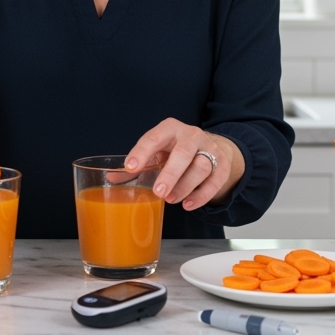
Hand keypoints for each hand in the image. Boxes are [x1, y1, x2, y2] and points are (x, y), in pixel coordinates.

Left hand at [125, 119, 243, 211]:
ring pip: (201, 167)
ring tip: (170, 199)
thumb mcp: (158, 153)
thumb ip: (139, 166)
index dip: (142, 152)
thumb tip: (112, 179)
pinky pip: (215, 181)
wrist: (213, 147)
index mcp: (170, 129)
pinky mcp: (222, 166)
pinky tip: (188, 204)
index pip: (155, 137)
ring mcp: (210, 149)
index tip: (130, 167)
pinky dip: (201, 195)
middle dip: (170, 173)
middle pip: (183, 152)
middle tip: (157, 192)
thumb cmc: (177, 151)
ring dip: (185, 186)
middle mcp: (191, 136)